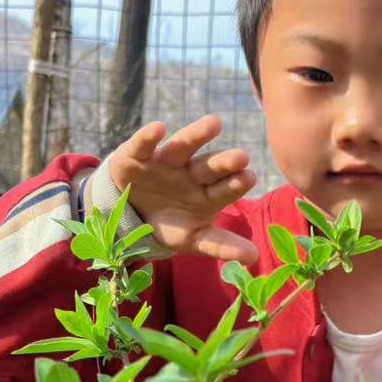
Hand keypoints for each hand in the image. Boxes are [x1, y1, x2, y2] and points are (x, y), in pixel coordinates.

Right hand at [106, 116, 259, 262]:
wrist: (128, 215)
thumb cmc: (168, 224)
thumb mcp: (192, 238)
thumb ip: (220, 245)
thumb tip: (254, 258)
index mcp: (207, 193)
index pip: (225, 189)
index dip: (236, 184)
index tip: (250, 178)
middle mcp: (190, 173)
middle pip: (210, 166)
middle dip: (224, 162)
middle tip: (242, 157)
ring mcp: (165, 162)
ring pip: (183, 146)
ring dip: (196, 135)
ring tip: (214, 124)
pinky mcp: (136, 156)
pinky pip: (143, 145)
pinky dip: (148, 136)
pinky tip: (159, 128)